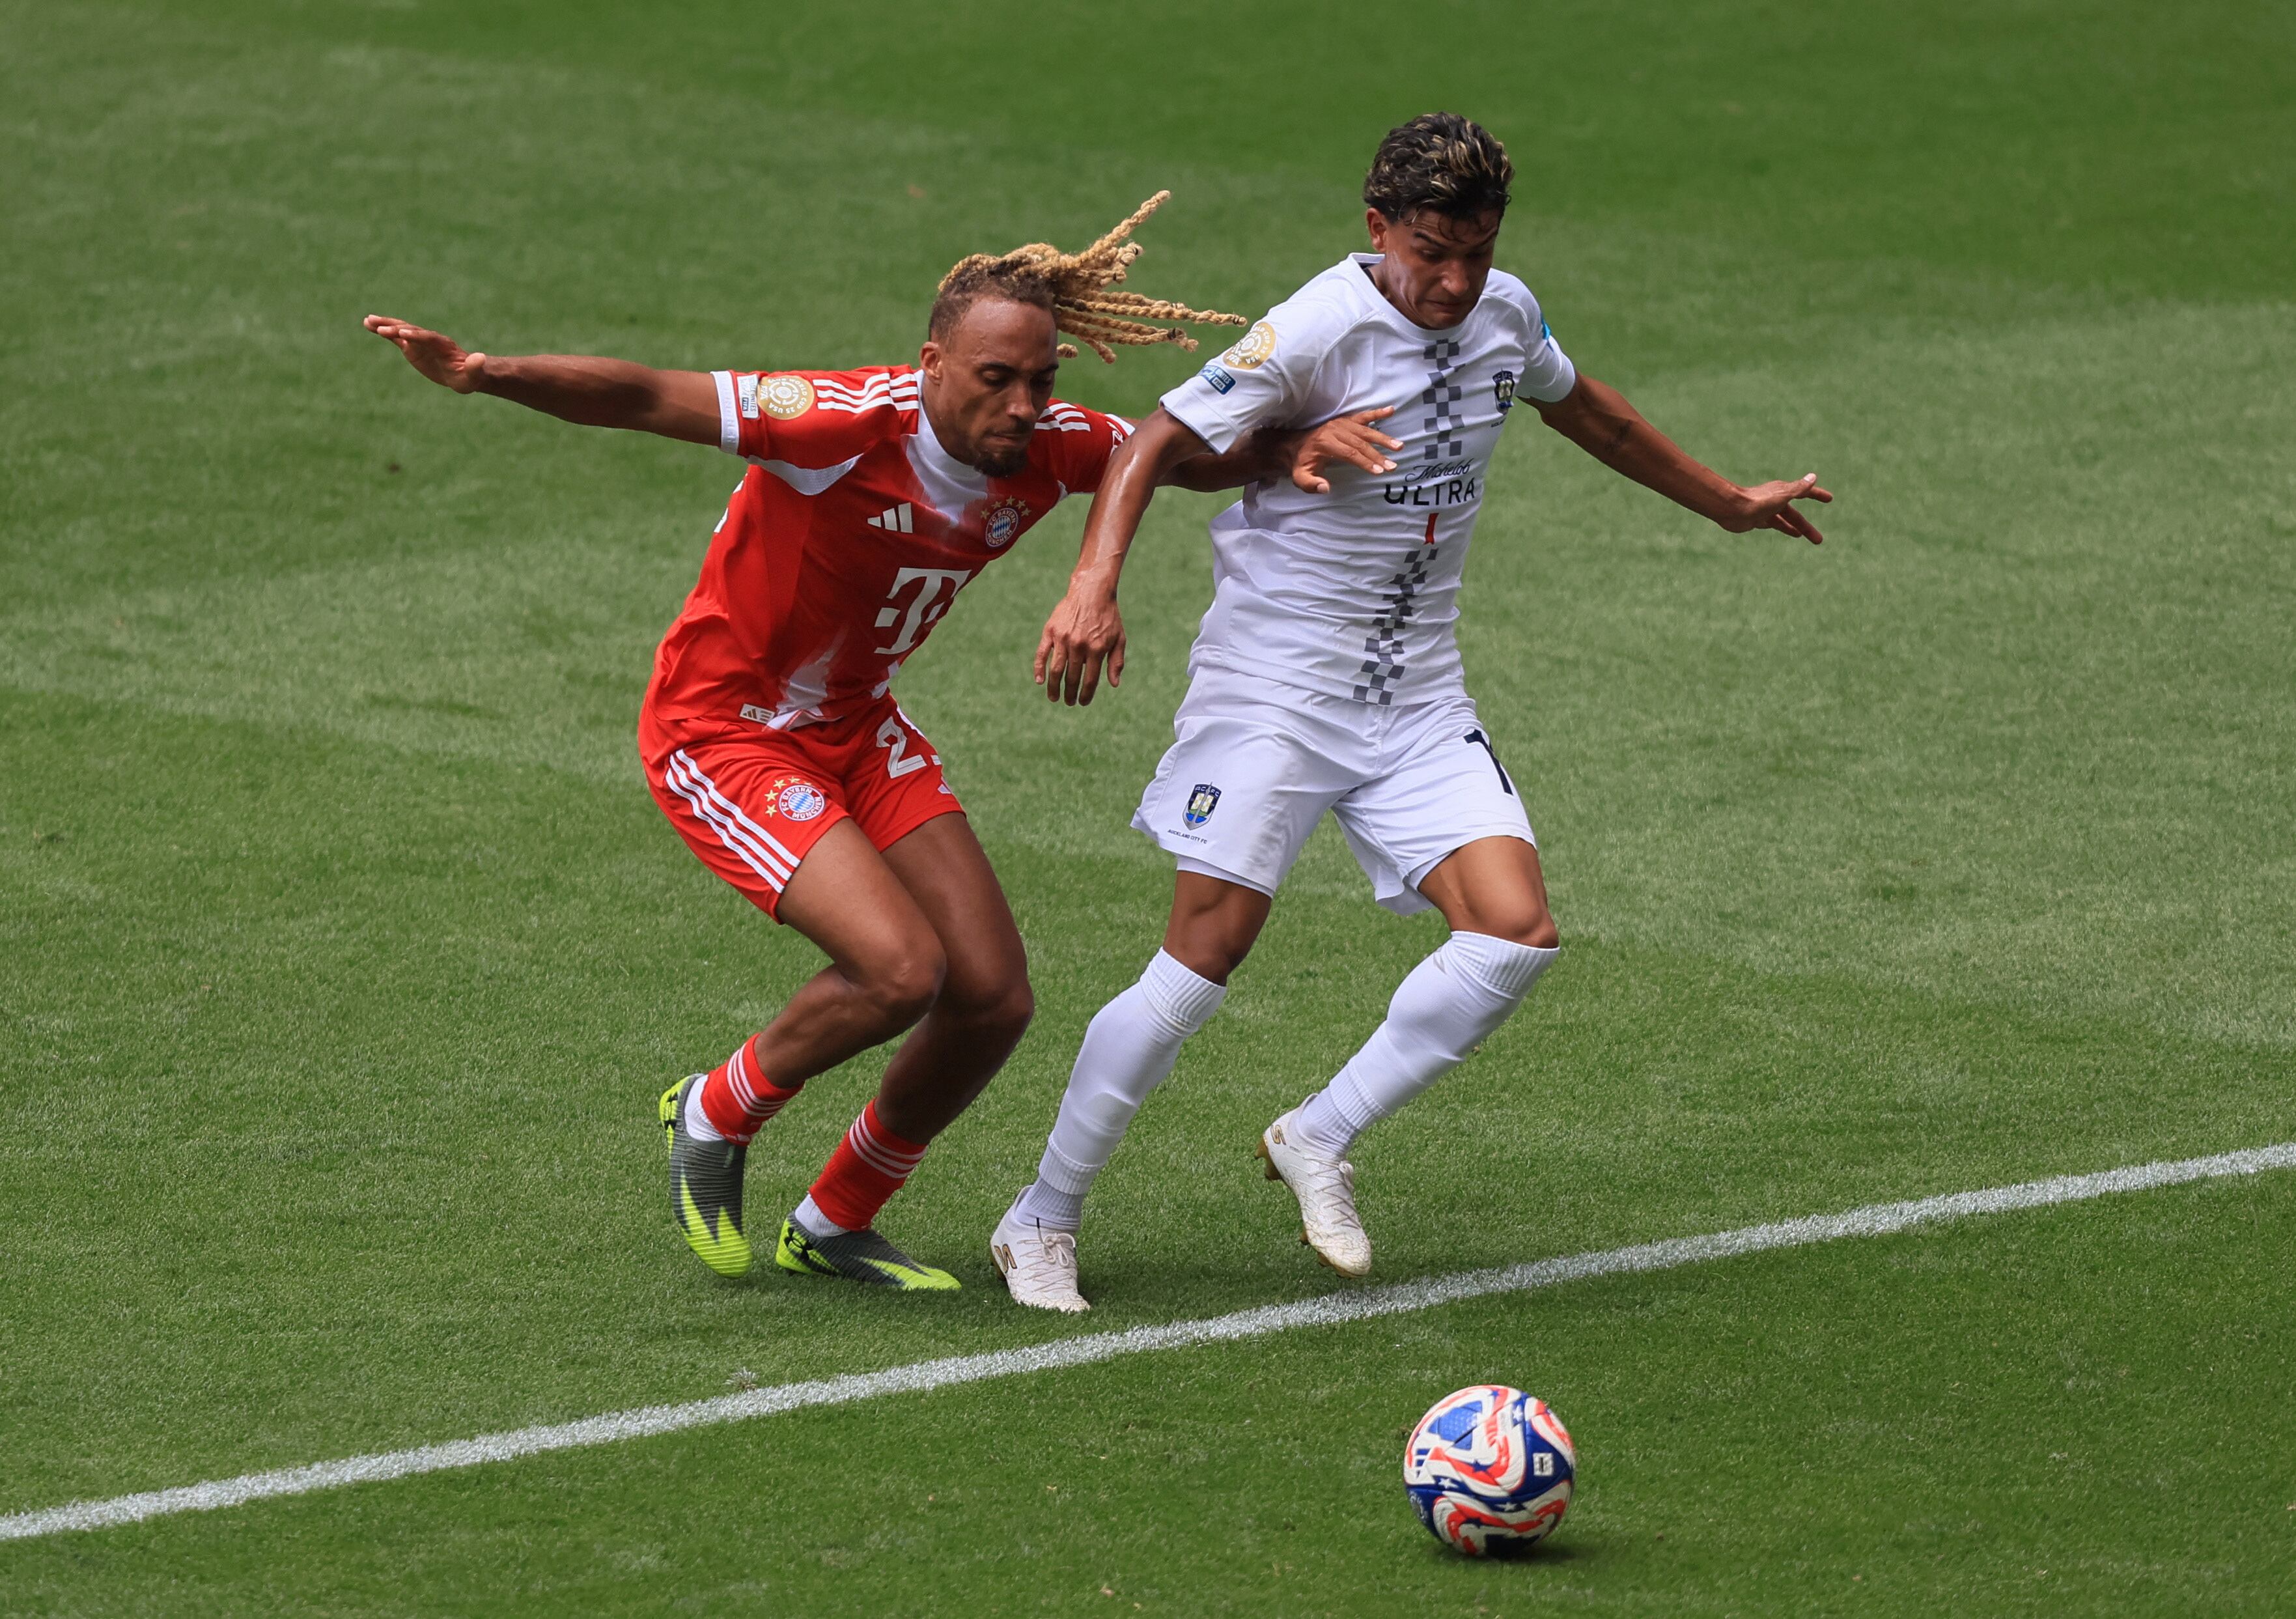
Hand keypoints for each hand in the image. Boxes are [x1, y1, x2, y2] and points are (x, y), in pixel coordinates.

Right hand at [363, 314, 486, 392]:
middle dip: (397, 329)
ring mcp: (419, 341)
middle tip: (379, 328)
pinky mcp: (411, 346)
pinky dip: (383, 331)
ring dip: (385, 325)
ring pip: (401, 330)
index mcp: (444, 345)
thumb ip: (475, 367)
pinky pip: (395, 336)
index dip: (416, 336)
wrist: (463, 373)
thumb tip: (481, 358)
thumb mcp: (473, 376)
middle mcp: (430, 339)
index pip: (428, 338)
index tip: (404, 335)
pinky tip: (368, 325)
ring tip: (367, 321)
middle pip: (412, 331)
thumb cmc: (469, 377)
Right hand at [1034, 583, 1125, 706]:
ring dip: (1054, 687)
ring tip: (1054, 698)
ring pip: (1056, 670)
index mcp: (1097, 649)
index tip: (1083, 702)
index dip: (1086, 694)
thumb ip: (1116, 662)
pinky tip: (1039, 681)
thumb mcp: (1119, 638)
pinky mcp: (1051, 631)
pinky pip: (1042, 654)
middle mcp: (1079, 646)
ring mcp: (1064, 638)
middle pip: (1072, 678)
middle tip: (1069, 702)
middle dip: (1070, 694)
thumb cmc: (1108, 617)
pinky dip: (1039, 668)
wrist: (1091, 591)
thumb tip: (1114, 685)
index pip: (1090, 680)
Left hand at [1290, 406, 1402, 492]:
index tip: (1379, 471)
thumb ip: (1311, 484)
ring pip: (1365, 431)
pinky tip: (1391, 410)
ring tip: (1399, 446)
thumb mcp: (1300, 477)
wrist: (1296, 445)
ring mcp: (1341, 423)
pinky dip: (1377, 413)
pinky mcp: (1346, 421)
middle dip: (1378, 455)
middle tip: (1393, 466)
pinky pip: (1363, 416)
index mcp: (1325, 443)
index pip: (1349, 453)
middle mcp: (1335, 430)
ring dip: (1383, 438)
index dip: (1365, 462)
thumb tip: (1326, 488)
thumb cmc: (1302, 463)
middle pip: (1360, 443)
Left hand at [1724, 474, 1832, 543]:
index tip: (1829, 499)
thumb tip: (1813, 476)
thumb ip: (1798, 488)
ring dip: (1796, 528)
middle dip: (1807, 527)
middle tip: (1819, 540)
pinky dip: (1783, 527)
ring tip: (1806, 538)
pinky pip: (1773, 524)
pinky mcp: (1757, 519)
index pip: (1805, 492)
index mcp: (1784, 492)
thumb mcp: (1783, 495)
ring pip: (1785, 521)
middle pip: (1795, 515)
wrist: (1732, 509)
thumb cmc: (1758, 501)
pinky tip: (1789, 533)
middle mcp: (1776, 500)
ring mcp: (1766, 510)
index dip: (1817, 495)